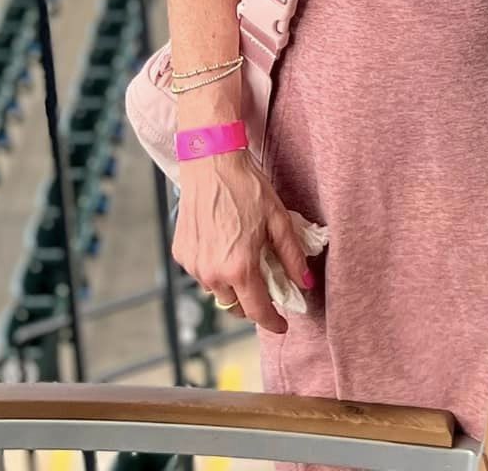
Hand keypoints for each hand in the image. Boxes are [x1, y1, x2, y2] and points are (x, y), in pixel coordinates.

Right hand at [171, 148, 313, 333]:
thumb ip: (292, 256)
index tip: (282, 325)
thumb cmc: (247, 187)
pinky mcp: (181, 254)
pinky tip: (222, 244)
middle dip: (251, 301)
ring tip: (242, 257)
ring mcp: (193, 265)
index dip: (272, 322)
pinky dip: (213, 268)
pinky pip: (201, 273)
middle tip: (264, 284)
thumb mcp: (278, 220)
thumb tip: (305, 283)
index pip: (257, 311)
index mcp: (239, 268)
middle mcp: (212, 273)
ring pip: (217, 290)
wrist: (211, 161)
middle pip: (235, 305)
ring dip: (231, 284)